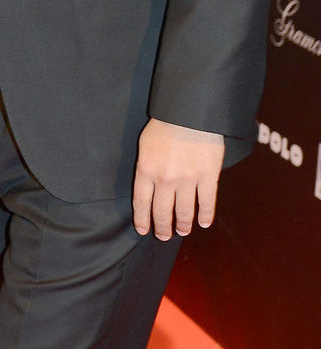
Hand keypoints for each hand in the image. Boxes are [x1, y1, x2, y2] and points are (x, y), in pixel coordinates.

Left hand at [132, 118, 224, 239]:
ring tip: (182, 231)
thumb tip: (149, 186)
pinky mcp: (208, 176)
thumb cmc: (164, 125)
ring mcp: (187, 179)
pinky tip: (204, 222)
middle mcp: (164, 179)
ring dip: (182, 225)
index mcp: (146, 170)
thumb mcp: (145, 145)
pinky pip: (206, 203)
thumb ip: (146, 167)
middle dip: (162, 227)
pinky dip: (205, 215)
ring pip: (184, 211)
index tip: (145, 230)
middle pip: (162, 211)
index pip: (141, 203)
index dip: (143, 220)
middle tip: (164, 236)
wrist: (188, 112)